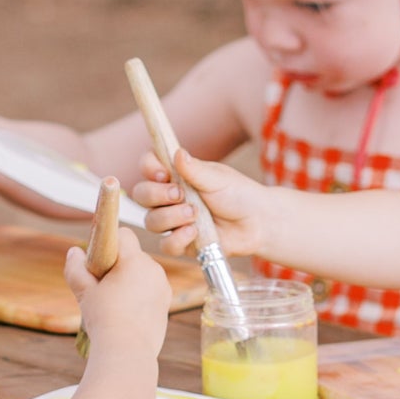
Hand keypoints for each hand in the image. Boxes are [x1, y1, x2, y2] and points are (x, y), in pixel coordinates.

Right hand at [65, 231, 170, 356]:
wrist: (127, 351)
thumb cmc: (104, 318)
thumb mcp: (84, 291)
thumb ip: (76, 267)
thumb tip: (73, 252)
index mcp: (136, 261)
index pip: (125, 235)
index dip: (108, 242)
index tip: (97, 261)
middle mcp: (155, 269)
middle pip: (133, 255)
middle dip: (118, 264)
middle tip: (102, 285)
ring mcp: (163, 287)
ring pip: (143, 273)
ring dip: (130, 279)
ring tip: (114, 301)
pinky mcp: (166, 304)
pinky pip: (151, 290)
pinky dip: (140, 295)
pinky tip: (126, 312)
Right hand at [134, 148, 270, 256]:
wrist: (258, 223)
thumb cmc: (239, 195)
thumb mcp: (218, 179)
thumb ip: (195, 170)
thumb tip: (177, 153)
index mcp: (176, 175)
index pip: (148, 166)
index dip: (149, 168)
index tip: (163, 173)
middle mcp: (169, 197)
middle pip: (141, 195)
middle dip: (156, 194)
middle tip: (179, 195)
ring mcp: (173, 221)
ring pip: (151, 221)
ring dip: (170, 217)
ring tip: (195, 214)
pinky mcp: (181, 243)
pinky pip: (166, 245)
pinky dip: (177, 239)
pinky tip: (194, 232)